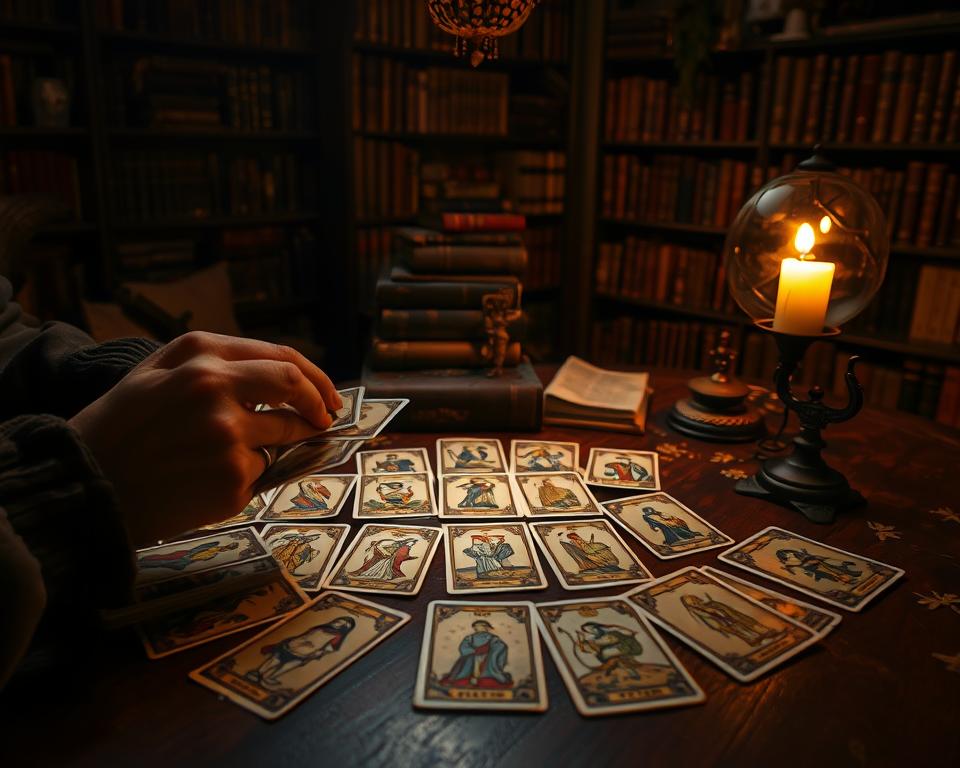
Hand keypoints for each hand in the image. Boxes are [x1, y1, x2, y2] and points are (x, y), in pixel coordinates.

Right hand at [69, 332, 341, 545]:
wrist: (84, 488)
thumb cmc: (119, 428)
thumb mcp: (154, 372)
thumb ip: (214, 361)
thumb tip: (279, 372)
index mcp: (201, 358)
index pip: (283, 359)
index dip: (314, 378)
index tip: (326, 396)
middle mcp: (219, 391)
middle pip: (295, 391)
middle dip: (318, 406)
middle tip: (323, 419)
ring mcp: (230, 438)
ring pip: (279, 439)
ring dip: (270, 446)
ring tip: (218, 457)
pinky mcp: (233, 481)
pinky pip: (257, 474)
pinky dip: (242, 477)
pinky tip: (201, 481)